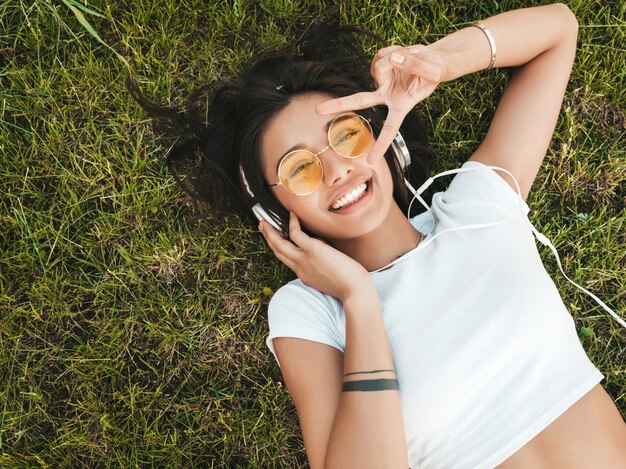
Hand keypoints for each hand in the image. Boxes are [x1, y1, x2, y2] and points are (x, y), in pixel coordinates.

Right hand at [259, 213, 372, 302]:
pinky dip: (292, 223)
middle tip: (262, 227)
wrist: (355, 292)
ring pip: (280, 245)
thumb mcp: (331, 277)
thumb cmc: (350, 285)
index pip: (289, 260)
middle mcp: (300, 268)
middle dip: (268, 239)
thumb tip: (324, 246)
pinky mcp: (313, 250)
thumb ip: (323, 263)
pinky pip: (295, 234)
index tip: (276, 240)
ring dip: (270, 232)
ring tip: (264, 222)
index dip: (280, 249)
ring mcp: (304, 259)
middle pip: (278, 252)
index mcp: (304, 276)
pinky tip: (292, 214)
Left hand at [317, 44, 445, 162]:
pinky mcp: (380, 67)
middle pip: (359, 101)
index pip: (390, 128)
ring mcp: (381, 81)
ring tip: (410, 57)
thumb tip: (393, 58)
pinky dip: (391, 50)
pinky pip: (380, 55)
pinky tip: (402, 54)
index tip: (371, 161)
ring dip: (395, 57)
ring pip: (378, 66)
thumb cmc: (435, 70)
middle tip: (317, 111)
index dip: (381, 145)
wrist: (433, 58)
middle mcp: (387, 96)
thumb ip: (414, 65)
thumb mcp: (432, 69)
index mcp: (401, 106)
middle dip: (338, 104)